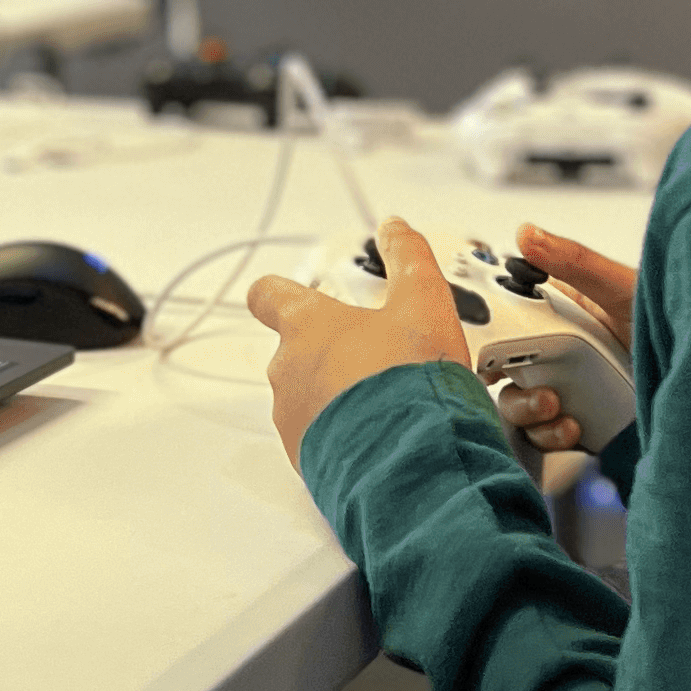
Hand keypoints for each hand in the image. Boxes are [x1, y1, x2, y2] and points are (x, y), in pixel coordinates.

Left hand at [249, 215, 470, 470]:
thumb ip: (408, 258)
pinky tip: (382, 436)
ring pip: (308, 397)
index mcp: (306, 325)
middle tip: (376, 358)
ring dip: (337, 397)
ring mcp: (292, 418)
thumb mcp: (423, 302)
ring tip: (387, 402)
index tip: (288, 294)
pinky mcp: (306, 459)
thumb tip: (395, 229)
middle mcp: (287, 371)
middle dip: (331, 353)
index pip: (267, 296)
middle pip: (296, 351)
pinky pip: (319, 440)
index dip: (277, 293)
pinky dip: (343, 436)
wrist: (411, 461)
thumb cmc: (410, 382)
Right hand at [502, 224, 639, 456]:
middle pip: (503, 367)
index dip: (488, 327)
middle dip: (505, 379)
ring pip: (517, 405)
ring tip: (553, 406)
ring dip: (526, 410)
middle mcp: (559, 351)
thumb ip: (575, 263)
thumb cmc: (674, 324)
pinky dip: (550, 436)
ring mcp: (568, 390)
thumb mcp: (623, 288)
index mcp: (562, 311)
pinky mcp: (579, 425)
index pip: (507, 314)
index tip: (483, 337)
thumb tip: (527, 233)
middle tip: (530, 380)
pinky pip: (543, 437)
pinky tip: (574, 427)